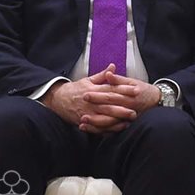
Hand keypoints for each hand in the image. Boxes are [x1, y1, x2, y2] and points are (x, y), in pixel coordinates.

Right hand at [41, 66, 159, 133]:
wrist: (57, 100)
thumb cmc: (75, 89)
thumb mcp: (87, 80)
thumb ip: (102, 75)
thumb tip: (113, 66)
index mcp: (93, 89)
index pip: (111, 89)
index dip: (125, 90)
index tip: (136, 90)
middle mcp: (91, 102)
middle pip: (109, 105)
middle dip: (123, 107)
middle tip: (136, 109)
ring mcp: (87, 113)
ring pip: (104, 117)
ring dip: (117, 119)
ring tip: (129, 120)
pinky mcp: (85, 122)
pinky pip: (98, 127)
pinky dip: (108, 128)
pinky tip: (118, 128)